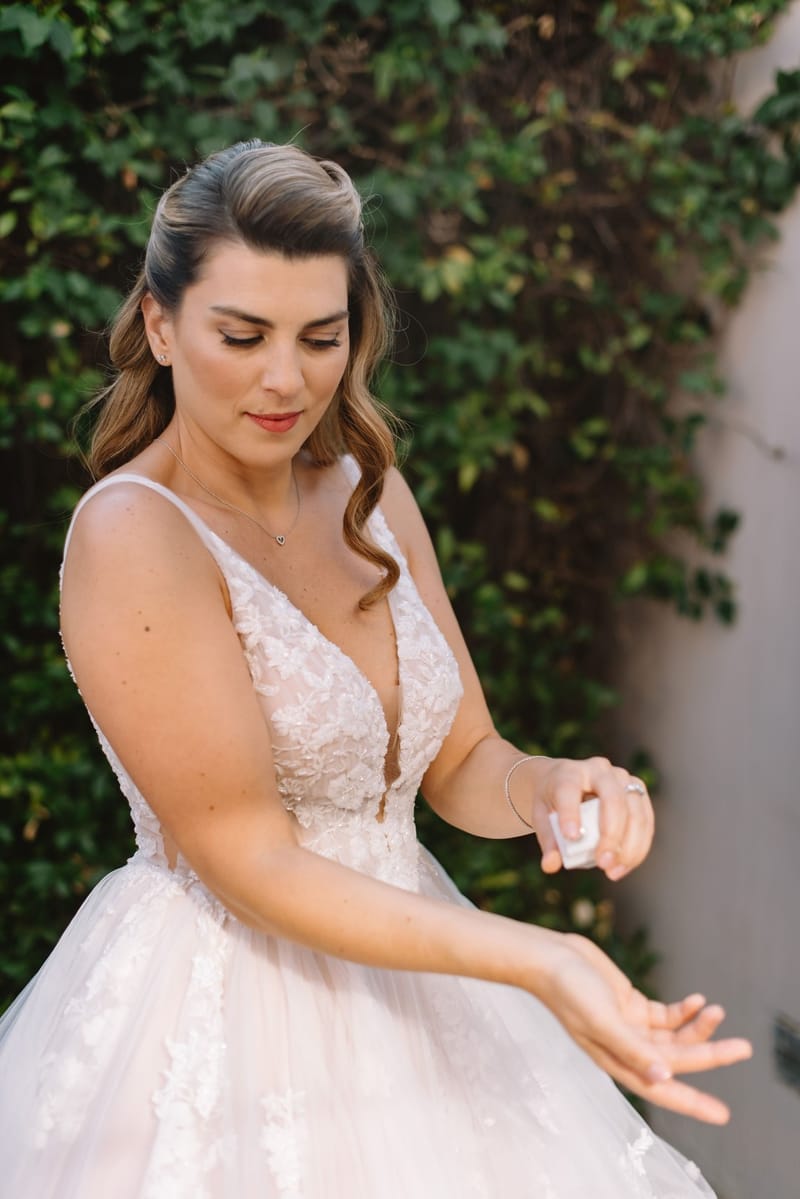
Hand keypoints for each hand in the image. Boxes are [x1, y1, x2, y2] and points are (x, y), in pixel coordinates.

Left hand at [528, 756, 652, 878]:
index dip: (571, 812)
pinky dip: (638, 847)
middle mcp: (599, 770)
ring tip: (613, 870)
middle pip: (613, 798)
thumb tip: (551, 865)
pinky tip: (624, 865)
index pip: (569, 789)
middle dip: (611, 834)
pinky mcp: (638, 793)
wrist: (565, 781)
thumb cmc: (552, 800)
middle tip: (602, 863)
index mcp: (569, 772)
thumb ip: (547, 840)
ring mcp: (623, 779)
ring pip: (636, 812)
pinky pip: (646, 822)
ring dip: (630, 846)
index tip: (572, 837)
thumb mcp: (541, 816)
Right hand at [538, 933, 751, 1123]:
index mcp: (617, 1060)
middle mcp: (627, 1048)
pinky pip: (665, 1015)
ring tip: (715, 1010)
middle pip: (676, 1059)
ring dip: (698, 1027)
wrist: (549, 957)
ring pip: (674, 1036)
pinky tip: (697, 1000)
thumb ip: (632, 1049)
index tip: (722, 1114)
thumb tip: (664, 1078)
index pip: (662, 1087)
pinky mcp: (630, 1004)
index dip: (693, 1102)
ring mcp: (630, 1026)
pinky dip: (684, 1010)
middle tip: (743, 1048)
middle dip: (710, 1054)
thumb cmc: (568, 990)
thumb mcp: (602, 1021)